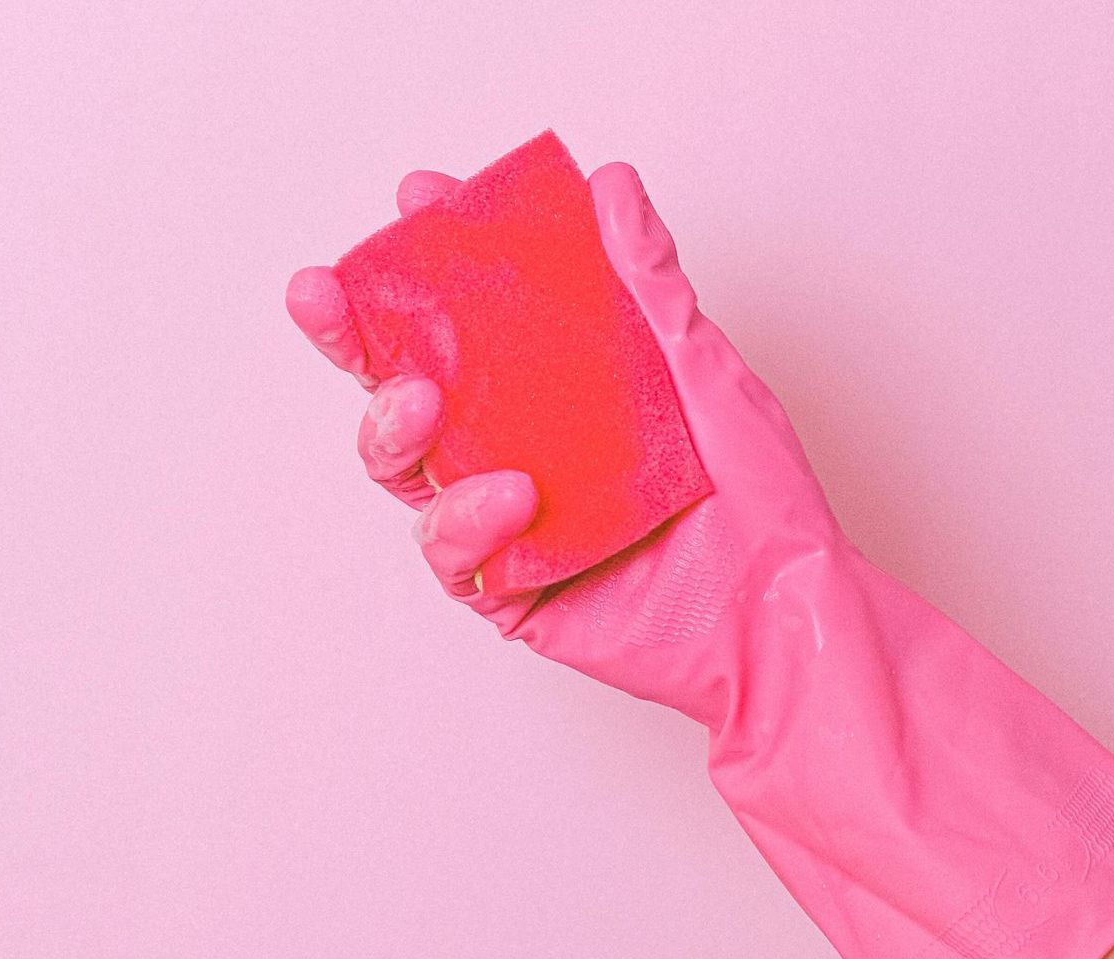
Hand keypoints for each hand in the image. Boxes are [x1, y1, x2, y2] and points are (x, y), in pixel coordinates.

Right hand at [285, 160, 850, 730]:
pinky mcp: (512, 591)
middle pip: (411, 389)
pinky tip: (508, 494)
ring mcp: (512, 523)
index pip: (477, 318)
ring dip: (395, 429)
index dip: (433, 260)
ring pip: (411, 471)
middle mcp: (524, 450)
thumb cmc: (762, 502)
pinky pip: (455, 556)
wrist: (787, 616)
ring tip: (418, 400)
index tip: (417, 199)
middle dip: (356, 339)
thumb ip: (650, 287)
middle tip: (326, 296)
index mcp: (562, 391)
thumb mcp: (705, 374)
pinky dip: (466, 521)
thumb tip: (611, 187)